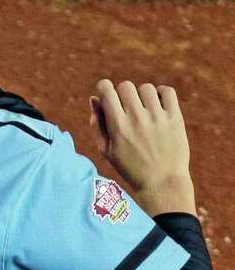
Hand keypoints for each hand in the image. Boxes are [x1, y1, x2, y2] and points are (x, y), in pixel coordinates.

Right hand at [90, 79, 195, 215]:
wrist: (162, 183)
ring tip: (144, 110)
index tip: (106, 95)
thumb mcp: (107, 150)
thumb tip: (94, 99)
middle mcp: (137, 119)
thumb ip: (98, 124)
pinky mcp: (175, 118)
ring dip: (141, 96)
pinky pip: (167, 91)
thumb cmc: (130, 168)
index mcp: (118, 126)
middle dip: (122, 94)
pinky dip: (161, 93)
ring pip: (146, 88)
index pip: (106, 90)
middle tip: (126, 108)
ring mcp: (157, 117)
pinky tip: (157, 105)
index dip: (103, 88)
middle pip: (125, 86)